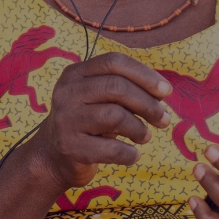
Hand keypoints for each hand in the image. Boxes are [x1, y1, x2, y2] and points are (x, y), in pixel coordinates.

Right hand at [28, 52, 172, 191]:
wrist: (52, 157)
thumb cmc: (87, 123)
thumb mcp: (99, 98)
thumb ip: (124, 89)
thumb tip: (163, 91)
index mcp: (75, 73)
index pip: (114, 62)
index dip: (145, 74)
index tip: (166, 91)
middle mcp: (67, 92)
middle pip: (116, 87)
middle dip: (148, 103)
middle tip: (164, 119)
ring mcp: (65, 120)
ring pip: (115, 116)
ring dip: (139, 128)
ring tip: (145, 137)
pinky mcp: (70, 147)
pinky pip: (111, 149)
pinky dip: (129, 154)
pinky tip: (132, 155)